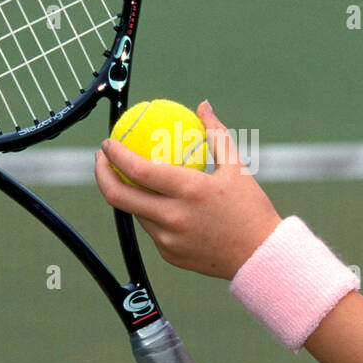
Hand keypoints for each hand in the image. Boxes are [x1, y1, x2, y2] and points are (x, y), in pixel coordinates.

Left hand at [94, 100, 281, 278]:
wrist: (260, 257)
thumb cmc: (251, 209)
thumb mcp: (236, 167)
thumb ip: (216, 133)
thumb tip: (202, 105)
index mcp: (189, 191)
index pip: (138, 170)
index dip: (116, 155)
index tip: (109, 143)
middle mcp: (174, 217)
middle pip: (119, 196)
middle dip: (102, 174)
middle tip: (102, 159)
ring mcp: (168, 239)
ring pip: (135, 212)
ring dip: (128, 193)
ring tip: (130, 177)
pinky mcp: (169, 254)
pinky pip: (151, 229)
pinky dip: (151, 213)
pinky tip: (157, 202)